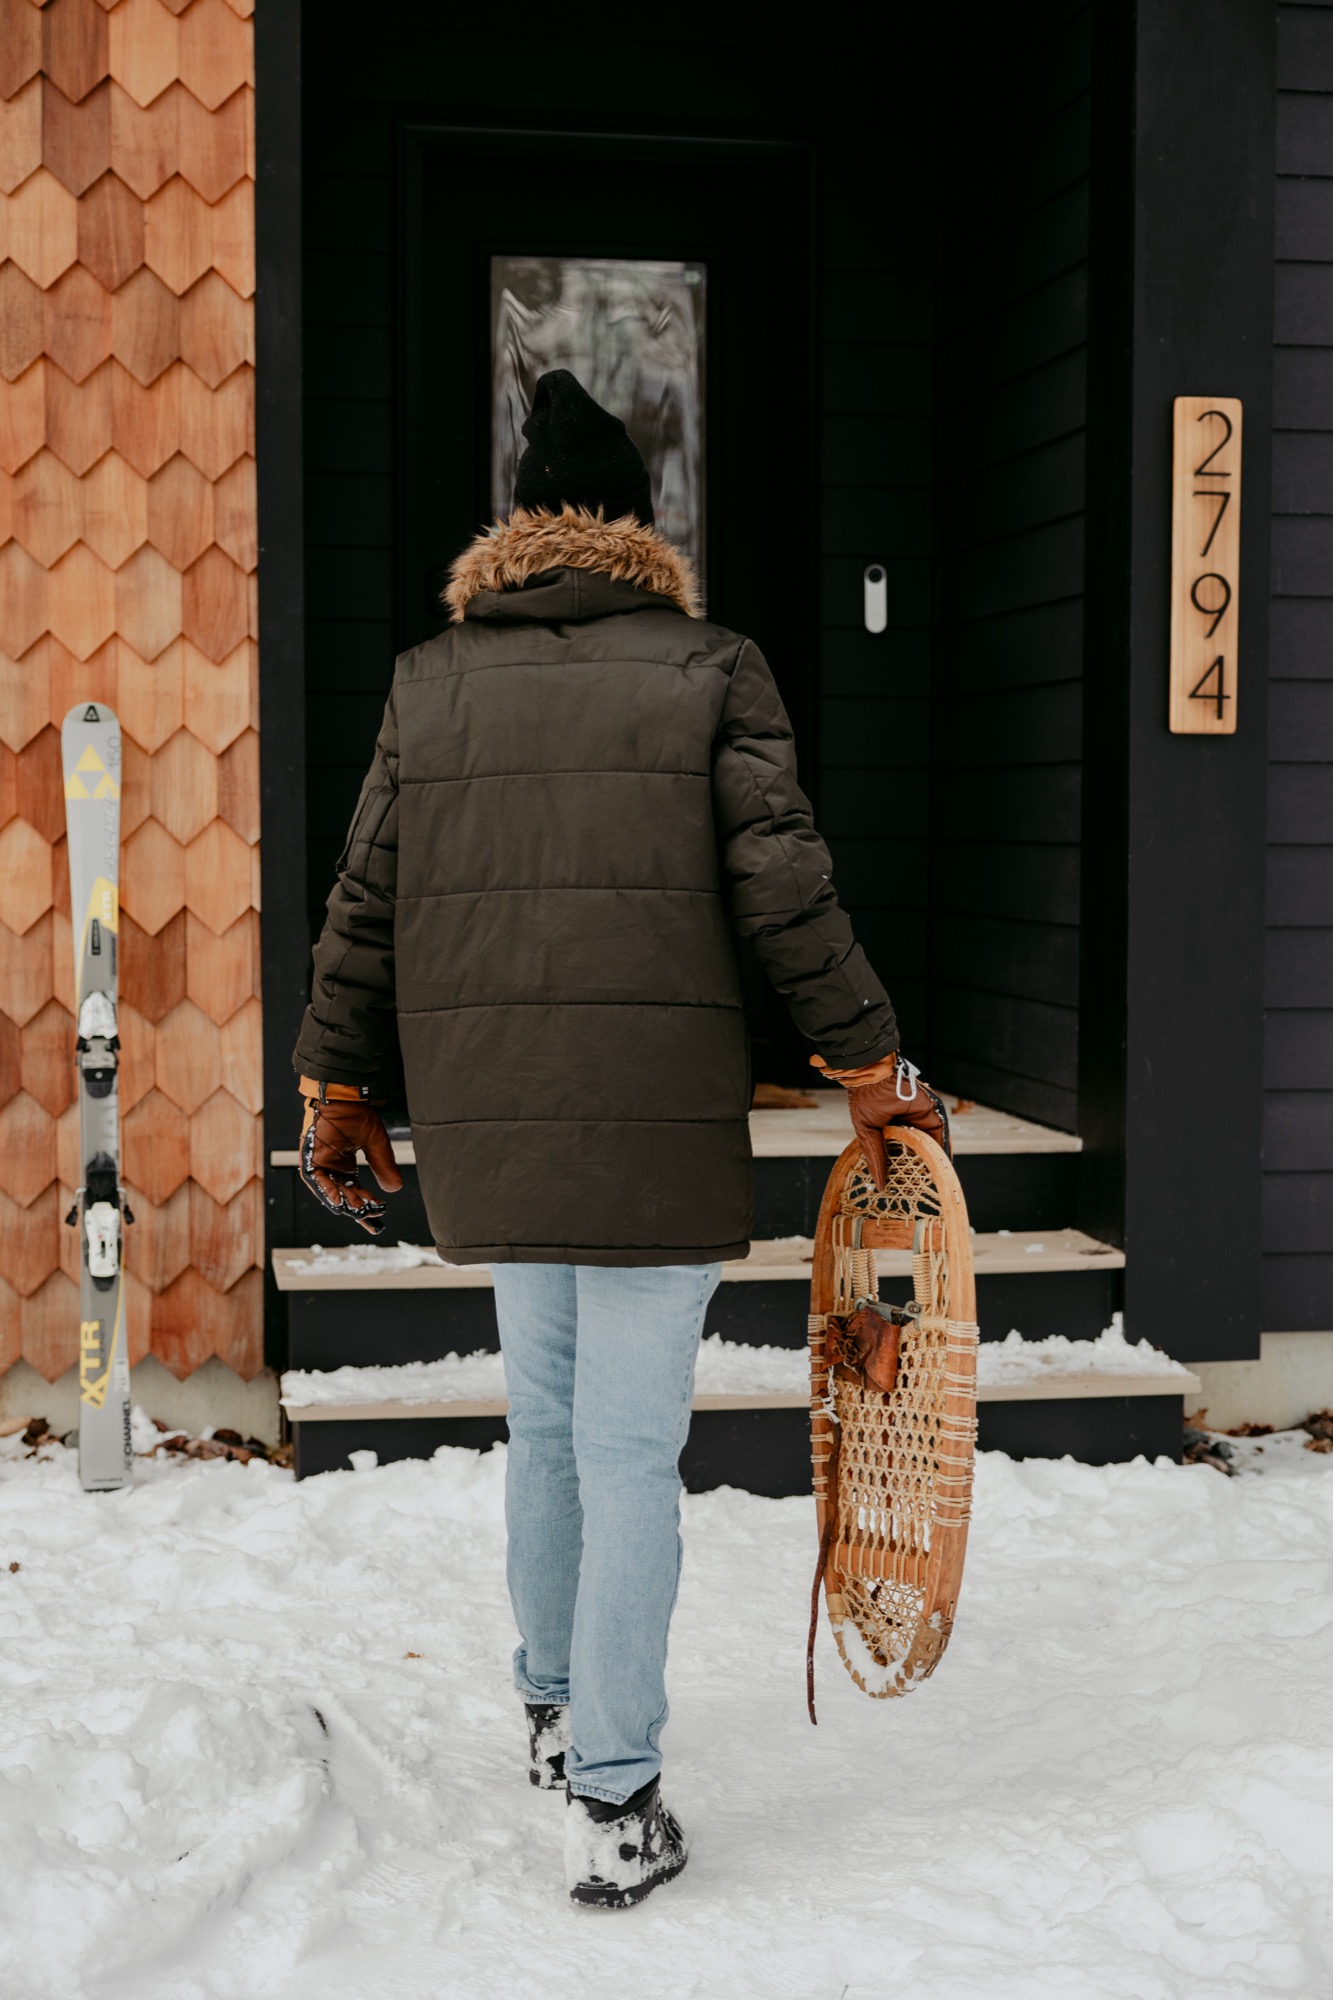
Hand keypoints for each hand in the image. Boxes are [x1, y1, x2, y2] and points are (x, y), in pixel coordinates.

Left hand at [298, 1079, 403, 1235]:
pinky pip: (314, 1179)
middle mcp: (330, 1167)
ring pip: (328, 1191)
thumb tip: (395, 1189)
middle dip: (357, 1210)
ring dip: (342, 1202)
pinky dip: (326, 1190)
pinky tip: (339, 1200)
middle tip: (371, 1220)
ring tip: (357, 1212)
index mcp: (344, 1165)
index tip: (379, 1220)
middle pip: (342, 1196)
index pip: (355, 1192)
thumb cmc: (356, 1113)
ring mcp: (318, 1163)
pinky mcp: (308, 1157)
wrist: (342, 1094)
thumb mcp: (376, 1144)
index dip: (366, 1206)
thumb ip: (384, 1166)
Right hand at [810, 1051, 950, 1185]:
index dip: (898, 1171)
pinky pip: (941, 1137)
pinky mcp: (932, 1116)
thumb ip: (875, 1156)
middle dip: (917, 1170)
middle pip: (915, 1153)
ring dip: (931, 1164)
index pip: (896, 1155)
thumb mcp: (867, 1132)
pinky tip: (942, 1168)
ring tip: (931, 1184)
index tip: (898, 1189)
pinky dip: (942, 1152)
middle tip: (916, 1190)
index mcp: (889, 1131)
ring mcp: (920, 1122)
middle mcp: (906, 1127)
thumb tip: (879, 1184)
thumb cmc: (865, 1100)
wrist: (875, 1077)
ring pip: (929, 1147)